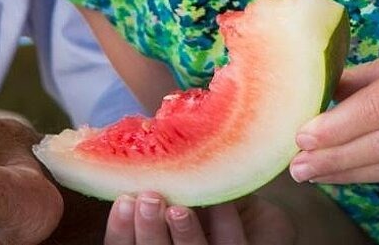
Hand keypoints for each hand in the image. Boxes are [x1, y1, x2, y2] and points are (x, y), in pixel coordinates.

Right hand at [105, 191, 294, 244]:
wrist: (258, 224)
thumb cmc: (211, 204)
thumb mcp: (182, 195)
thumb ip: (164, 183)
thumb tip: (145, 144)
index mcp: (155, 242)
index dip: (119, 229)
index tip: (123, 201)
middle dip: (149, 229)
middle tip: (148, 199)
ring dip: (184, 233)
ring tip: (179, 210)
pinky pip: (232, 243)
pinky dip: (225, 222)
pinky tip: (221, 201)